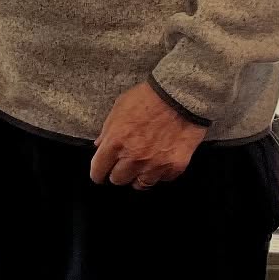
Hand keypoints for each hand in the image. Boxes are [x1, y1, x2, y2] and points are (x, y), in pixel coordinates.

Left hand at [89, 82, 205, 189]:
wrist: (181, 95)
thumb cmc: (147, 98)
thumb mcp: (119, 108)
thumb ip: (107, 130)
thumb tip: (100, 146)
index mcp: (116, 143)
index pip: (98, 171)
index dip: (98, 173)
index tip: (100, 174)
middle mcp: (134, 158)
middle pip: (118, 180)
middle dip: (118, 172)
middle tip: (123, 164)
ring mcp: (155, 165)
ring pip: (140, 184)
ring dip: (138, 175)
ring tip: (142, 165)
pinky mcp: (174, 167)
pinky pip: (162, 179)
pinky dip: (159, 172)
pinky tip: (160, 161)